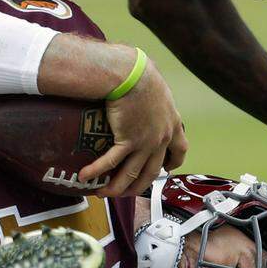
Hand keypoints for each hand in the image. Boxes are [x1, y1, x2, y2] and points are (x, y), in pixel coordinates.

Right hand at [79, 60, 188, 195]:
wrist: (131, 75)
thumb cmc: (141, 74)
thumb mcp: (157, 87)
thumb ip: (155, 98)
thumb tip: (144, 91)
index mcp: (172, 124)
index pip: (180, 150)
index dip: (173, 163)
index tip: (167, 169)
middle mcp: (161, 137)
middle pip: (153, 172)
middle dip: (139, 186)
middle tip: (127, 191)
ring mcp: (145, 142)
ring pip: (132, 174)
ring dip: (117, 187)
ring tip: (103, 193)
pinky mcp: (127, 140)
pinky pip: (112, 162)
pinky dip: (98, 171)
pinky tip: (86, 176)